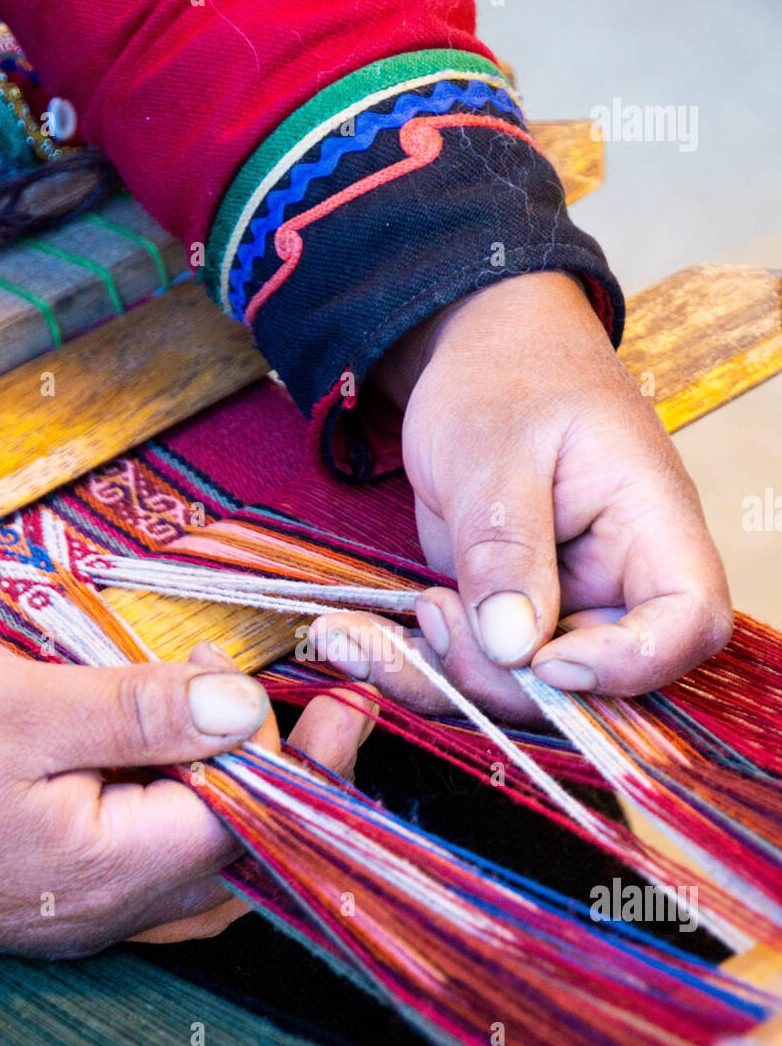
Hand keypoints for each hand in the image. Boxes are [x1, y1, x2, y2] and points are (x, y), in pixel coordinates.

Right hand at [0, 642, 372, 956]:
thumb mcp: (18, 710)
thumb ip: (141, 711)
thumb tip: (245, 705)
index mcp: (117, 868)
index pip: (256, 819)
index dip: (310, 759)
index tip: (349, 698)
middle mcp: (114, 909)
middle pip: (247, 855)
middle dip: (297, 781)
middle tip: (328, 711)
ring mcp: (86, 913)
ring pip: (211, 869)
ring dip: (251, 800)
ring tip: (266, 729)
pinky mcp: (59, 899)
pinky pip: (164, 868)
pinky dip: (198, 815)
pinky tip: (190, 767)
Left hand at [313, 272, 731, 717]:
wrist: (474, 354)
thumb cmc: (505, 377)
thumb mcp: (493, 453)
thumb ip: (506, 546)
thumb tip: (513, 646)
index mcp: (653, 525)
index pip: (689, 622)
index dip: (632, 664)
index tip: (548, 659)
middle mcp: (620, 581)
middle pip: (600, 681)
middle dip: (509, 682)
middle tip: (436, 618)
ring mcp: (566, 608)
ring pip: (528, 691)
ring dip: (449, 678)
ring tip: (386, 623)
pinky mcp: (512, 620)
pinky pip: (478, 669)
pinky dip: (420, 665)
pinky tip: (357, 643)